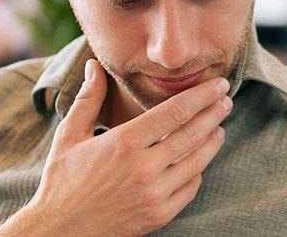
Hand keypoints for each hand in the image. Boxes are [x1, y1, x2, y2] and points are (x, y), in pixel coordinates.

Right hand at [0, 59, 231, 235]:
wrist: (60, 230)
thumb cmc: (62, 182)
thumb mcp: (69, 136)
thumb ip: (88, 99)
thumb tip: (94, 66)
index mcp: (124, 143)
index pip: (175, 112)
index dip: (201, 96)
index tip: (217, 84)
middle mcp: (144, 168)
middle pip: (193, 133)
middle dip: (214, 113)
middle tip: (226, 100)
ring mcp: (154, 194)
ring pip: (197, 161)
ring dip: (212, 141)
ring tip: (219, 127)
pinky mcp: (159, 215)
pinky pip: (190, 188)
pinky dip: (199, 171)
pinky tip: (200, 161)